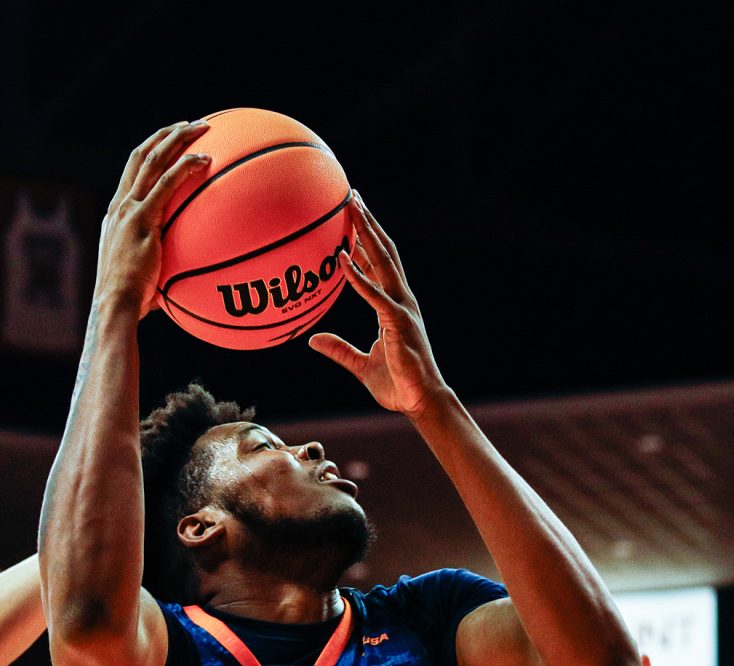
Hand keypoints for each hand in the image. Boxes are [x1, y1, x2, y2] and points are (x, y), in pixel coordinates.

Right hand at [94, 121, 211, 319]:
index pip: (132, 172)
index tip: (172, 140)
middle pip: (141, 156)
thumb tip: (187, 276)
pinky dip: (185, 167)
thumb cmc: (132, 301)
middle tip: (190, 124)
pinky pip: (166, 184)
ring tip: (203, 128)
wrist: (115, 304)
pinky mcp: (141, 219)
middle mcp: (120, 206)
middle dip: (166, 135)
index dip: (152, 151)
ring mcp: (128, 210)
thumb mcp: (146, 275)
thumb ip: (163, 265)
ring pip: (152, 160)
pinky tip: (206, 160)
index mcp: (117, 214)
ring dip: (178, 139)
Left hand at [308, 192, 448, 419]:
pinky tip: (342, 256)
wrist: (420, 401)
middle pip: (384, 252)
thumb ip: (338, 350)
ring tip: (352, 207)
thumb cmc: (397, 385)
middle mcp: (401, 300)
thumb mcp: (359, 364)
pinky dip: (358, 275)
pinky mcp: (398, 322)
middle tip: (352, 195)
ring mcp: (402, 308)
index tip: (352, 217)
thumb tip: (313, 340)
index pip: (378, 265)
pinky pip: (374, 294)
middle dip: (368, 223)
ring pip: (383, 262)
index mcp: (394, 306)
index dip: (365, 240)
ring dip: (366, 233)